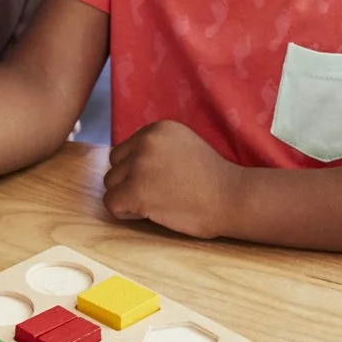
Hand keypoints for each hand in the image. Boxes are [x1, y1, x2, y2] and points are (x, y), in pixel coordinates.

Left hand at [102, 121, 237, 237]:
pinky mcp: (135, 190)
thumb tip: (125, 162)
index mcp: (157, 128)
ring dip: (127, 196)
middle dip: (129, 180)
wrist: (230, 198)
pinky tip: (148, 213)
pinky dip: (126, 212)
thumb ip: (156, 148)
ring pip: (111, 183)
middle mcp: (145, 141)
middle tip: (156, 193)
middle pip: (115, 164)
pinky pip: (111, 203)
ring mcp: (139, 165)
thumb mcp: (184, 145)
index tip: (162, 180)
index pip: (127, 149)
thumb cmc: (212, 179)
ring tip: (154, 203)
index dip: (139, 169)